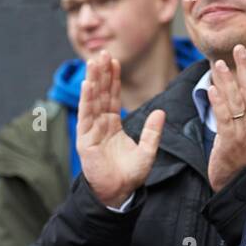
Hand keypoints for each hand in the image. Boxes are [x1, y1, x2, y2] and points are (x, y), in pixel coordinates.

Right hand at [77, 53, 164, 208]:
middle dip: (101, 73)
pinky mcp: (85, 140)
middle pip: (100, 94)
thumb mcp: (147, 151)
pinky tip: (88, 84)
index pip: (112, 97)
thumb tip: (161, 112)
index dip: (113, 79)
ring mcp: (91, 131)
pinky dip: (87, 100)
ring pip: (92, 101)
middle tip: (102, 53)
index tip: (114, 61)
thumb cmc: (130, 175)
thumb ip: (153, 131)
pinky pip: (86, 116)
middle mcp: (100, 125)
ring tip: (94, 62)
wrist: (118, 193)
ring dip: (93, 81)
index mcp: (112, 125)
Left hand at [207, 43, 245, 192]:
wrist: (230, 186)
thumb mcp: (242, 134)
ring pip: (238, 103)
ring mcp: (244, 135)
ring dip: (228, 81)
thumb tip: (238, 93)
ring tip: (219, 64)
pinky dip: (219, 103)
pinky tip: (212, 89)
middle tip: (238, 49)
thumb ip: (243, 115)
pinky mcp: (230, 144)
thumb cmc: (234, 159)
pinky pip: (226, 120)